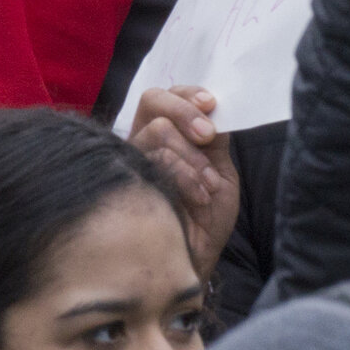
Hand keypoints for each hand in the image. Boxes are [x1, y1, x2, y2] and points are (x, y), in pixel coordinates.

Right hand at [131, 85, 239, 277]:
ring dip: (193, 156)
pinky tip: (199, 197)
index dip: (187, 93)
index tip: (210, 103)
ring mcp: (133, 157)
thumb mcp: (220, 170)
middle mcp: (143, 139)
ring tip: (209, 186)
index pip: (167, 95)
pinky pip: (156, 158)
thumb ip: (214, 139)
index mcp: (167, 132)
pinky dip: (186, 175)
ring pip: (158, 130)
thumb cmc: (207, 215)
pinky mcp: (130, 177)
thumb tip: (214, 106)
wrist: (197, 257)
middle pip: (152, 99)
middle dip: (185, 111)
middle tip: (207, 135)